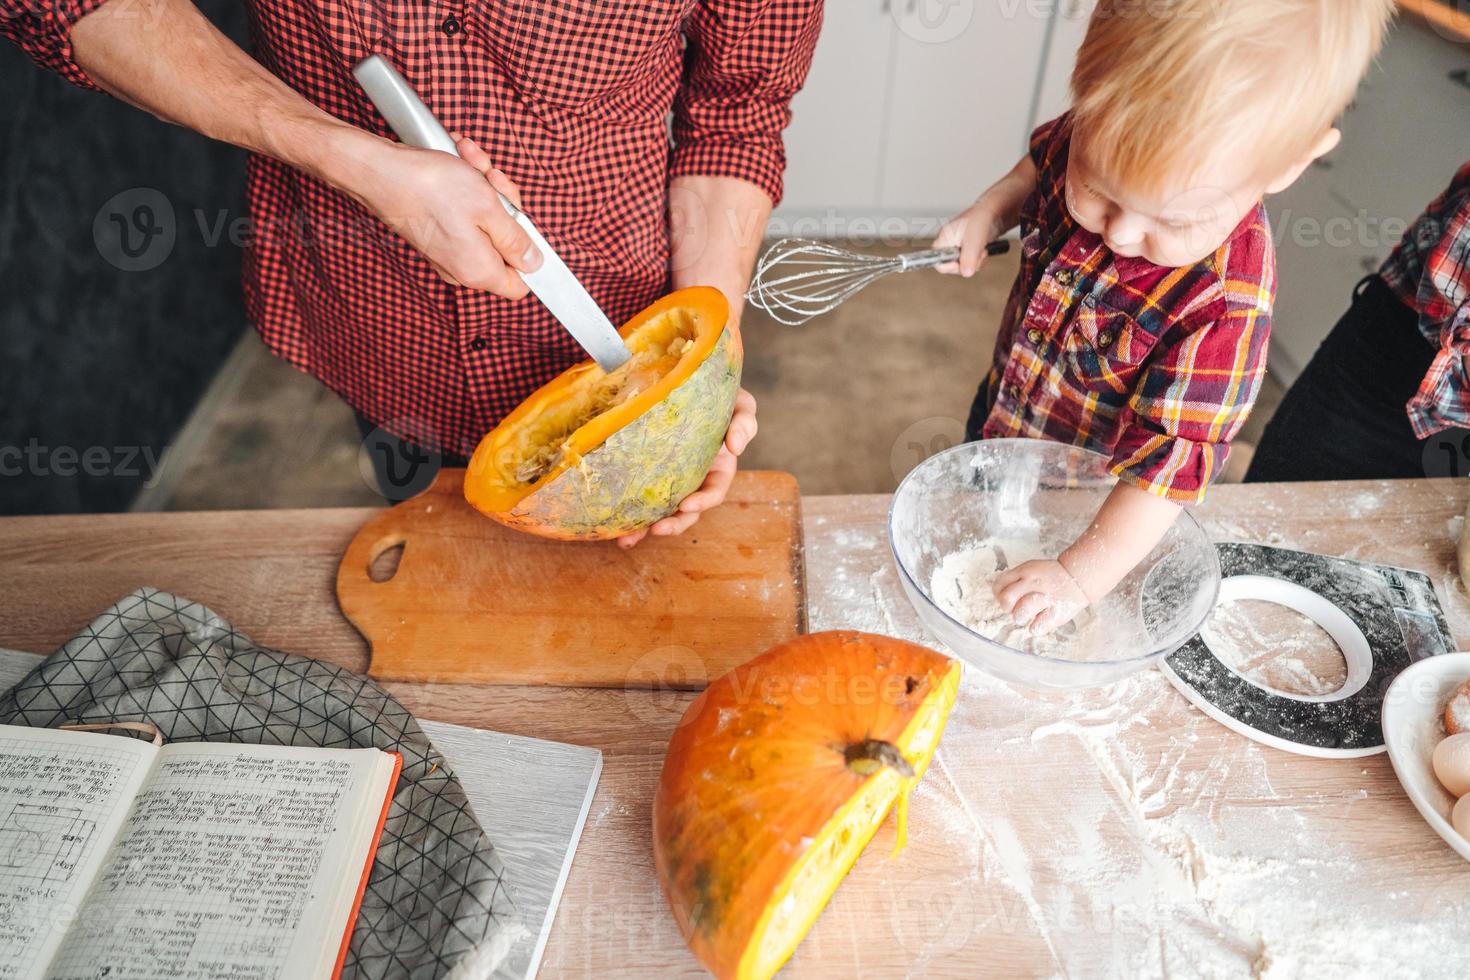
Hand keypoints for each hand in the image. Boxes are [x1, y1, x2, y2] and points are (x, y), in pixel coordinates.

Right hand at [344, 134, 541, 297]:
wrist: (378, 171)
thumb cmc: (431, 187)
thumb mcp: (490, 209)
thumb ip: (517, 241)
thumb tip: (534, 263)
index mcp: (479, 271)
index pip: (519, 284)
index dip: (529, 255)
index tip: (527, 225)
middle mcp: (461, 268)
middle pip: (503, 244)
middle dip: (505, 205)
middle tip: (494, 178)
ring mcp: (446, 251)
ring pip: (483, 221)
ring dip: (484, 187)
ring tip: (470, 160)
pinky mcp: (433, 233)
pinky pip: (462, 213)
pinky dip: (465, 186)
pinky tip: (459, 161)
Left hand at [618, 388, 757, 548]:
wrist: (688, 384)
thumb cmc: (719, 397)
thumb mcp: (740, 405)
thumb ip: (744, 423)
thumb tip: (736, 447)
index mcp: (717, 470)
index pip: (714, 492)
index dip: (703, 502)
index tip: (687, 505)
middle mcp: (694, 481)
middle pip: (686, 512)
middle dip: (673, 524)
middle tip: (657, 529)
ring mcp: (669, 480)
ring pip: (659, 511)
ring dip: (644, 528)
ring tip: (626, 539)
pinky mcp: (645, 475)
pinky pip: (637, 495)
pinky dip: (625, 512)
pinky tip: (610, 524)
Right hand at [932, 199, 1002, 277]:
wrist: (994, 212)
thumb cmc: (981, 218)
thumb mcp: (974, 241)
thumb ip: (968, 258)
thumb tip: (966, 272)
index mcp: (944, 238)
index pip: (937, 260)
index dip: (949, 266)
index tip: (960, 265)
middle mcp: (949, 242)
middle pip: (951, 265)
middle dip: (967, 263)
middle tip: (976, 254)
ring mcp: (959, 246)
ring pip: (963, 265)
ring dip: (976, 261)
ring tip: (981, 250)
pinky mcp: (968, 248)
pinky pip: (971, 261)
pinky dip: (979, 259)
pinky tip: (983, 251)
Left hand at [992, 559, 1089, 633]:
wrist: (1078, 577)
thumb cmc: (1049, 577)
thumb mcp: (1030, 569)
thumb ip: (1014, 580)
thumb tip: (997, 594)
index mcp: (1025, 571)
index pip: (999, 585)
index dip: (999, 594)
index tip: (1006, 599)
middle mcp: (1034, 583)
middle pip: (1006, 600)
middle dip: (1007, 607)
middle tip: (1015, 609)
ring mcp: (1046, 598)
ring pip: (1020, 614)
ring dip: (1021, 617)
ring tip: (1029, 614)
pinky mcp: (1057, 613)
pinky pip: (1037, 627)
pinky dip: (1036, 627)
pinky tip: (1040, 621)